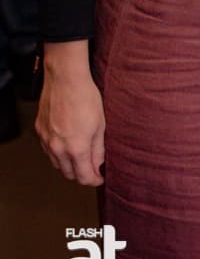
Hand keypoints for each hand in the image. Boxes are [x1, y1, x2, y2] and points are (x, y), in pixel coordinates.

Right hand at [36, 65, 105, 186]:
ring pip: (56, 163)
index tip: (100, 177)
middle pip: (68, 174)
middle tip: (92, 167)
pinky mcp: (40, 130)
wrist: (65, 78)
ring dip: (68, 164)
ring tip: (80, 155)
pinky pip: (48, 150)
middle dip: (81, 174)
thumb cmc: (86, 98)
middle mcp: (58, 148)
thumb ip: (98, 149)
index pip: (83, 177)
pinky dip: (57, 152)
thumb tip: (98, 166)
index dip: (94, 180)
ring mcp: (46, 140)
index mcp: (76, 148)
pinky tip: (66, 143)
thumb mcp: (100, 124)